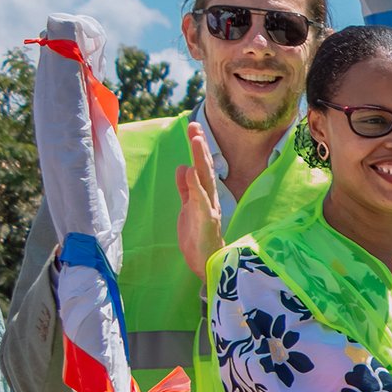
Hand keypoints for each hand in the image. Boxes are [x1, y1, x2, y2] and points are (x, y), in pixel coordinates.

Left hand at [175, 123, 224, 277]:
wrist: (207, 264)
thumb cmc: (198, 238)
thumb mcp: (188, 209)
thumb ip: (185, 189)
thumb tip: (182, 167)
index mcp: (204, 196)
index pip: (201, 168)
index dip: (197, 149)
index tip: (194, 128)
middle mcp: (209, 199)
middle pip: (204, 168)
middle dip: (200, 147)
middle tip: (195, 126)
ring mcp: (209, 209)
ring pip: (205, 179)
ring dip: (200, 158)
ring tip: (196, 139)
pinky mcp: (206, 221)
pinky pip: (201, 201)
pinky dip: (196, 186)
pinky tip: (191, 170)